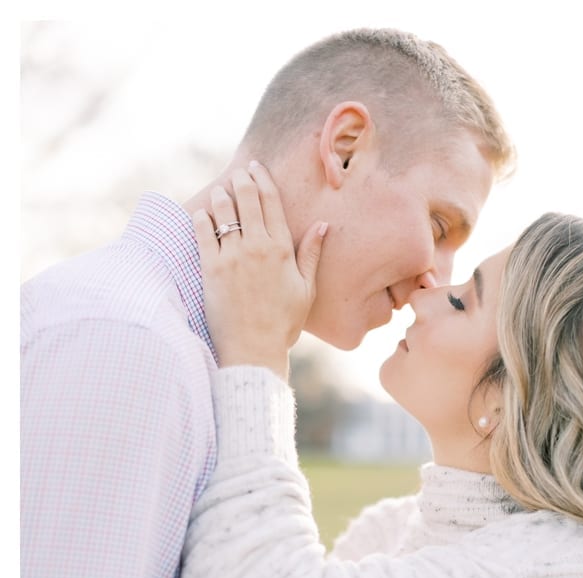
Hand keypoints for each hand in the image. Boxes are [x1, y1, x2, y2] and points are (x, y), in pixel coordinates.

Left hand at [191, 162, 326, 378]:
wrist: (254, 347)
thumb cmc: (284, 322)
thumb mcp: (306, 288)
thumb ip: (311, 254)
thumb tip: (323, 226)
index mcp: (282, 251)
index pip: (271, 204)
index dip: (264, 182)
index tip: (257, 168)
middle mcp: (256, 248)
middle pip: (247, 201)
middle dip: (243, 181)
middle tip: (240, 171)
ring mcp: (231, 257)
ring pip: (223, 213)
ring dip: (221, 196)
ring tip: (221, 190)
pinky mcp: (210, 268)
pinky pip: (203, 234)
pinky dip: (202, 219)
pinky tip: (203, 212)